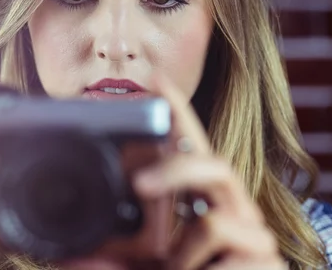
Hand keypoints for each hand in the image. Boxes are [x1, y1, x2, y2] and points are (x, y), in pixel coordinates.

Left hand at [130, 73, 286, 269]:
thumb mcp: (147, 262)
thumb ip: (116, 255)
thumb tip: (64, 257)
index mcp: (204, 199)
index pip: (194, 146)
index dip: (180, 113)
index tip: (158, 79)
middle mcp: (234, 207)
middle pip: (214, 165)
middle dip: (176, 170)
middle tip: (139, 185)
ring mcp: (254, 233)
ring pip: (211, 223)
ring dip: (181, 256)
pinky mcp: (267, 260)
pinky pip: (222, 257)